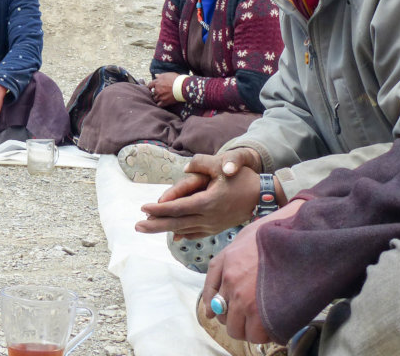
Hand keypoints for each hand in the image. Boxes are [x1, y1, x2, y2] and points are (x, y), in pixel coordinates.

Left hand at [136, 149, 263, 236]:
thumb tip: (184, 168)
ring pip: (184, 230)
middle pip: (177, 223)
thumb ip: (201, 163)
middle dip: (155, 224)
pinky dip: (182, 234)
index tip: (143, 208)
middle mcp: (208, 218)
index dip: (159, 209)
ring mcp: (212, 226)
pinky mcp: (217, 229)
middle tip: (136, 226)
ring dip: (164, 229)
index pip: (178, 208)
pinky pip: (195, 233)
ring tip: (147, 228)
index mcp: (207, 202)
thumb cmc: (242, 179)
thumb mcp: (222, 165)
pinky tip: (173, 235)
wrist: (263, 197)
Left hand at [147, 72, 179, 106]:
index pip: (150, 85)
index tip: (150, 88)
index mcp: (157, 82)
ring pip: (155, 99)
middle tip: (159, 93)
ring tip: (161, 98)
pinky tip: (161, 103)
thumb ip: (160, 76)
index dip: (150, 87)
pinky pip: (159, 105)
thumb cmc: (176, 79)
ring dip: (157, 98)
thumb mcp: (167, 74)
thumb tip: (155, 75)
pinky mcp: (164, 102)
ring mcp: (160, 96)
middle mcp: (157, 89)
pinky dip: (159, 104)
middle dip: (155, 93)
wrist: (182, 87)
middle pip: (152, 92)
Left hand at [201, 199, 304, 343]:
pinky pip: (256, 335)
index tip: (225, 312)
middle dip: (236, 318)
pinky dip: (264, 335)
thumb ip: (228, 261)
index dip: (218, 307)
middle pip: (224, 317)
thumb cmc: (276, 233)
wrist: (299, 233)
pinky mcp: (262, 312)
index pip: (211, 296)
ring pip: (238, 329)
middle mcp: (231, 282)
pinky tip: (272, 325)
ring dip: (249, 328)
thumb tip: (219, 292)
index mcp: (225, 263)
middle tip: (251, 315)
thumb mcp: (244, 238)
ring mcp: (245, 298)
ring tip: (263, 321)